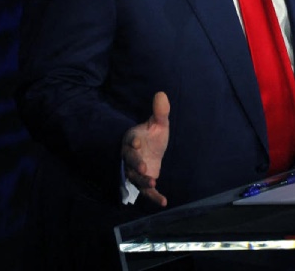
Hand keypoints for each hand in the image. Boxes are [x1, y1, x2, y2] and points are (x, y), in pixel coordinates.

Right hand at [122, 91, 169, 206]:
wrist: (150, 150)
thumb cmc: (152, 136)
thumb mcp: (158, 124)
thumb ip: (160, 112)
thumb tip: (162, 93)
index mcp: (133, 139)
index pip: (131, 141)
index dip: (133, 142)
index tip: (137, 142)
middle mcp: (131, 156)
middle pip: (130, 161)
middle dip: (136, 164)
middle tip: (144, 168)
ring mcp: (136, 170)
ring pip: (135, 177)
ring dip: (143, 181)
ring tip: (152, 184)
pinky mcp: (144, 181)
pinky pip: (146, 191)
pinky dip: (154, 197)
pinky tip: (164, 202)